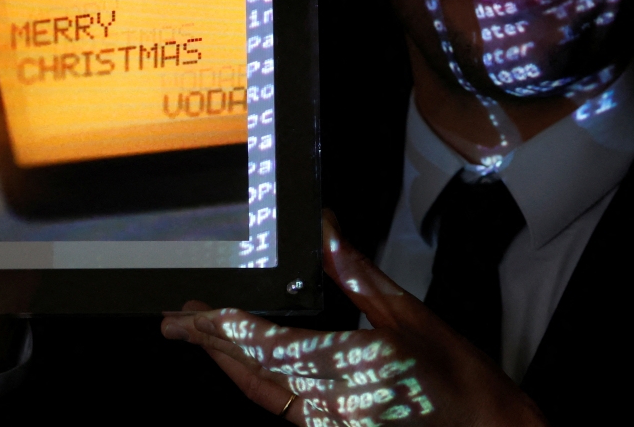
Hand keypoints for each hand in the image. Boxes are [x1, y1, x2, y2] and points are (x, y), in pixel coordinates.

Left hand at [161, 214, 545, 425]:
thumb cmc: (457, 375)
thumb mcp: (409, 313)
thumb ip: (356, 271)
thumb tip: (323, 227)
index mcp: (352, 367)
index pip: (270, 345)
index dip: (227, 328)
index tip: (196, 312)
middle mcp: (332, 403)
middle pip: (254, 372)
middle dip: (211, 346)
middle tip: (176, 322)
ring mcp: (331, 424)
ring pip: (261, 393)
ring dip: (226, 364)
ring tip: (198, 337)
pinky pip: (281, 406)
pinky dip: (255, 381)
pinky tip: (244, 363)